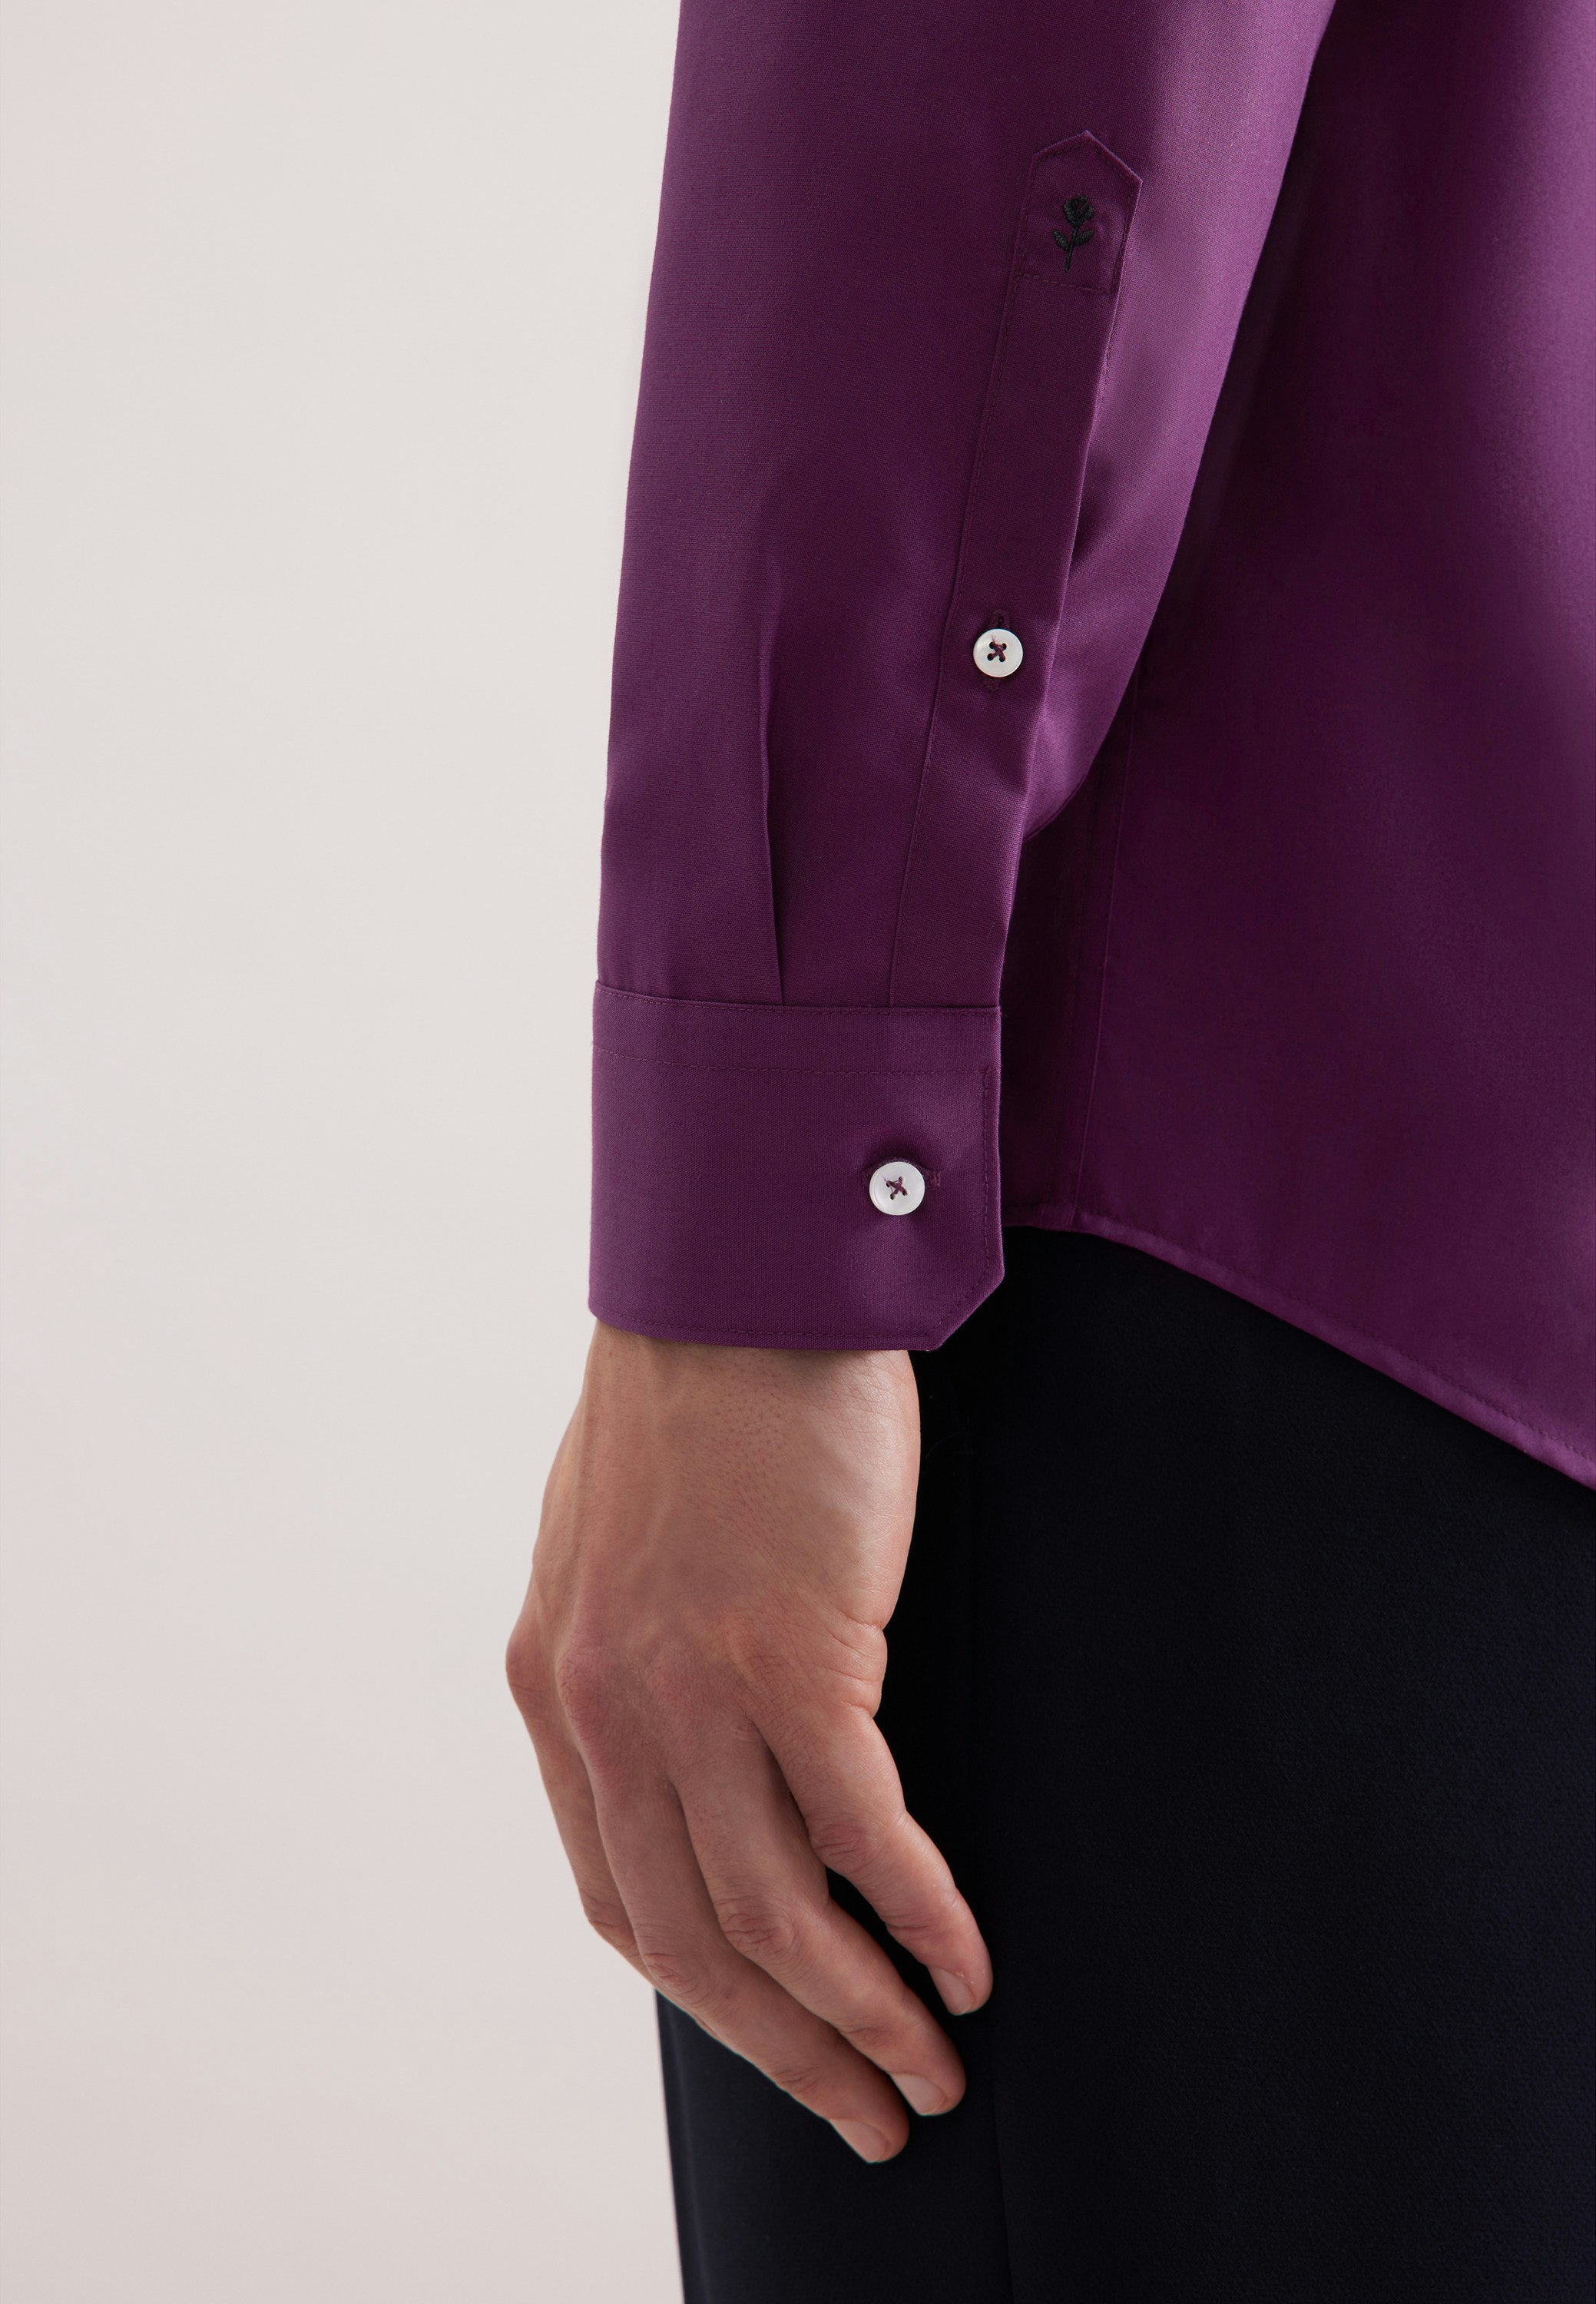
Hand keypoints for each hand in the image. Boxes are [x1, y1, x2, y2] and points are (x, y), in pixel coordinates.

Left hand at [506, 1321, 991, 2161]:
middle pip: (693, 1940)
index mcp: (556, 1688)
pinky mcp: (792, 1659)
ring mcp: (691, 1691)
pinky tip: (969, 1964)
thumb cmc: (701, 1402)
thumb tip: (699, 1760)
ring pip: (776, 1915)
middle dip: (789, 2049)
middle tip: (872, 2117)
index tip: (785, 2043)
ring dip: (863, 2015)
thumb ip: (633, 1660)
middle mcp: (603, 1710)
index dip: (710, 1997)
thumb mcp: (617, 1547)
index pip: (621, 1899)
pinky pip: (862, 1837)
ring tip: (934, 2072)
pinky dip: (921, 1919)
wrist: (740, 1283)